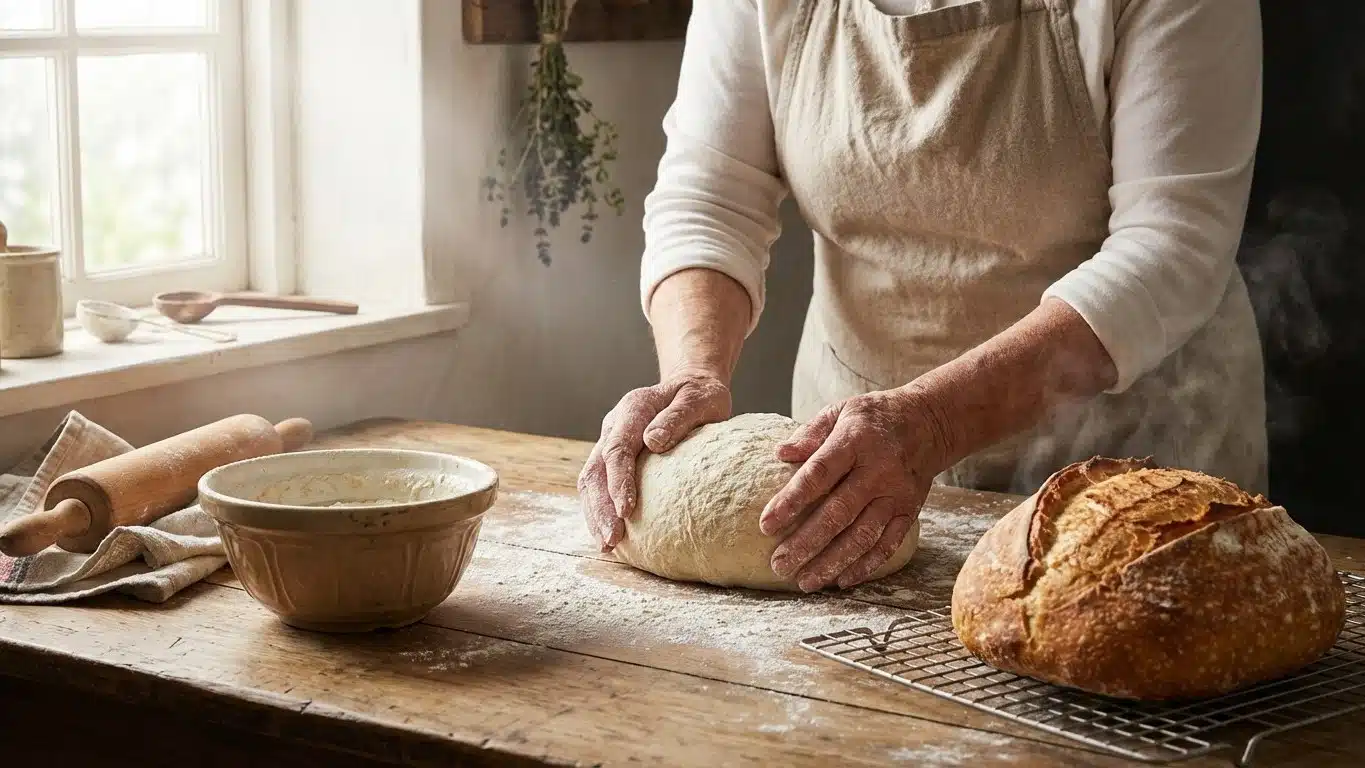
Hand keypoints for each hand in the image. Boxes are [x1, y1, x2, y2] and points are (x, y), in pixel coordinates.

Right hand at [578, 370, 731, 551]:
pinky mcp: (614, 458)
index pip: (617, 449)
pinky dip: (601, 510)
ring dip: (596, 513)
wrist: (691, 386)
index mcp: (633, 409)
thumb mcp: (698, 400)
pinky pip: (599, 485)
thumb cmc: (699, 396)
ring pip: (591, 480)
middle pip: (595, 469)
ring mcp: (610, 441)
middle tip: (612, 539)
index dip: (618, 481)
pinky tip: (612, 535)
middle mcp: (614, 426)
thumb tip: (652, 441)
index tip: (626, 510)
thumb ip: (677, 417)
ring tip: (607, 545)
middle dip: (600, 507)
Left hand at [760, 388, 950, 591]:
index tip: (766, 525)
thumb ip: (811, 432)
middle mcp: (878, 470)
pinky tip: (841, 580)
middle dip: (807, 543)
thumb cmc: (875, 417)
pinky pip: (887, 544)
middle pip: (839, 513)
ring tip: (805, 582)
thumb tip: (780, 453)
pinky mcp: (909, 511)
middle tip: (779, 566)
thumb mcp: (842, 410)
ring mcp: (896, 494)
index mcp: (855, 441)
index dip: (791, 500)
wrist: (930, 422)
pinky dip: (865, 565)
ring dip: (833, 562)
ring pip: (863, 536)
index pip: (819, 474)